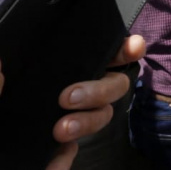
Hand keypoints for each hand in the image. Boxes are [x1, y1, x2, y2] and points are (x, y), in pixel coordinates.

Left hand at [46, 35, 145, 169]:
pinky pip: (78, 147)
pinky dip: (69, 147)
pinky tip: (53, 149)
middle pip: (110, 81)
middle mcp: (61, 91)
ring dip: (88, 119)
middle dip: (101, 87)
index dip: (118, 46)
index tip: (131, 45)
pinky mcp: (60, 151)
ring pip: (103, 113)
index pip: (88, 50)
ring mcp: (64, 121)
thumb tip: (2, 64)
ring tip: (59, 130)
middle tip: (67, 98)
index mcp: (43, 72)